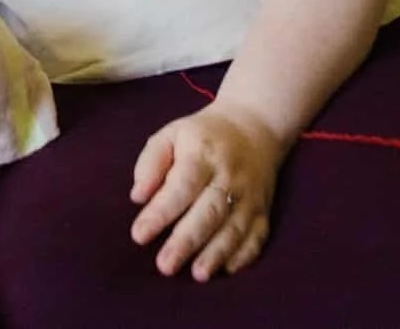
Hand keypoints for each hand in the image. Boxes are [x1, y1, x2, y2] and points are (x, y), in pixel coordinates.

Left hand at [129, 103, 282, 281]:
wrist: (255, 125)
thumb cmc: (202, 136)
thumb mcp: (172, 134)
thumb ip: (151, 162)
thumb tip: (137, 196)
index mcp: (203, 154)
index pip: (182, 186)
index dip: (161, 211)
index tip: (139, 234)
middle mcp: (229, 176)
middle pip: (209, 211)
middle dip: (187, 241)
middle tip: (165, 265)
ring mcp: (249, 195)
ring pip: (234, 228)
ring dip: (217, 253)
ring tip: (197, 274)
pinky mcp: (262, 210)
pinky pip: (257, 235)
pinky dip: (245, 254)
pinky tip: (228, 269)